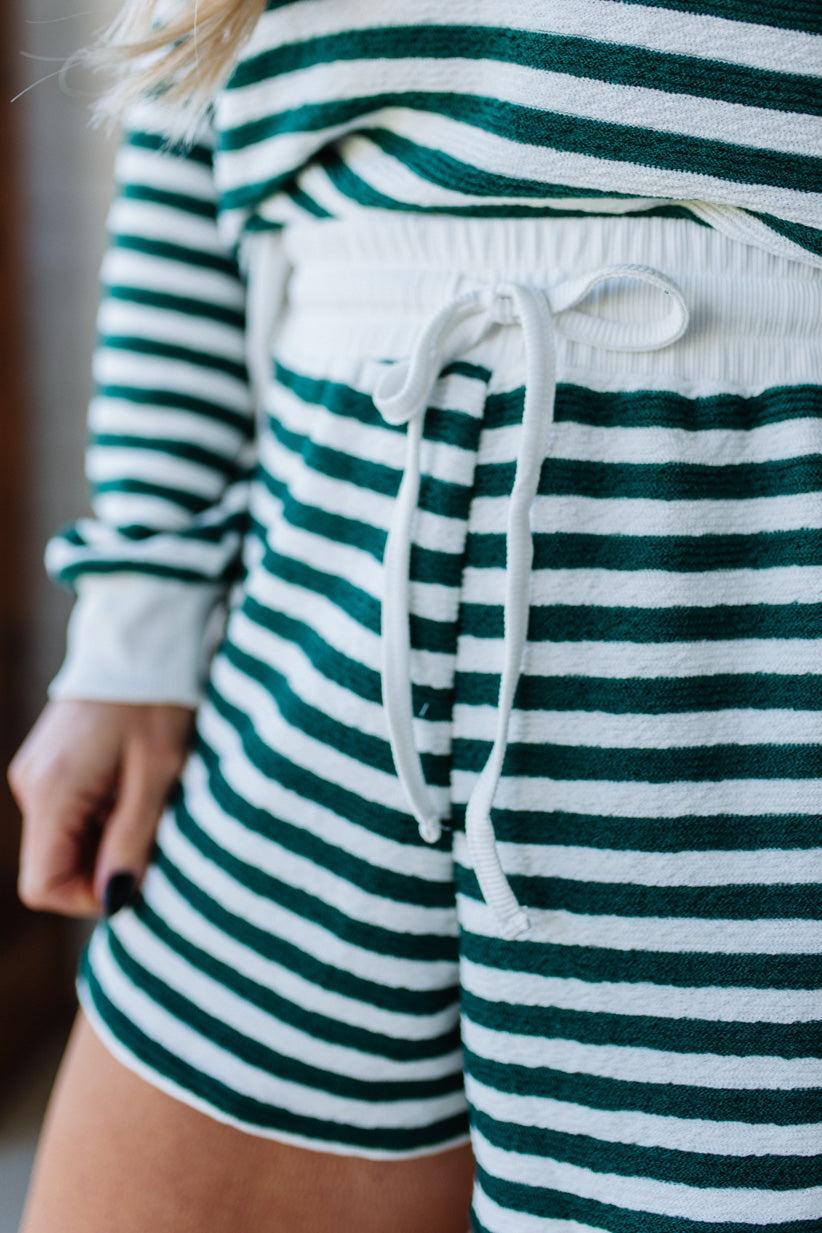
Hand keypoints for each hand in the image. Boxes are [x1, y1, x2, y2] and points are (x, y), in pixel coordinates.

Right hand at [7, 699, 194, 917]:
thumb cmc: (157, 704)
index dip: (90, 897)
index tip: (140, 871)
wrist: (142, 640)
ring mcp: (36, 776)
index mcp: (52, 792)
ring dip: (107, 839)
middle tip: (154, 830)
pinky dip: (103, 817)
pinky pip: (70, 816)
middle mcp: (31, 787)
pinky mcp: (50, 767)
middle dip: (105, 865)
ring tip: (146, 799)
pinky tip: (133, 786)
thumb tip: (114, 902)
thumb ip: (133, 840)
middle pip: (54, 866)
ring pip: (64, 843)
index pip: (43, 886)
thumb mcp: (158, 776)